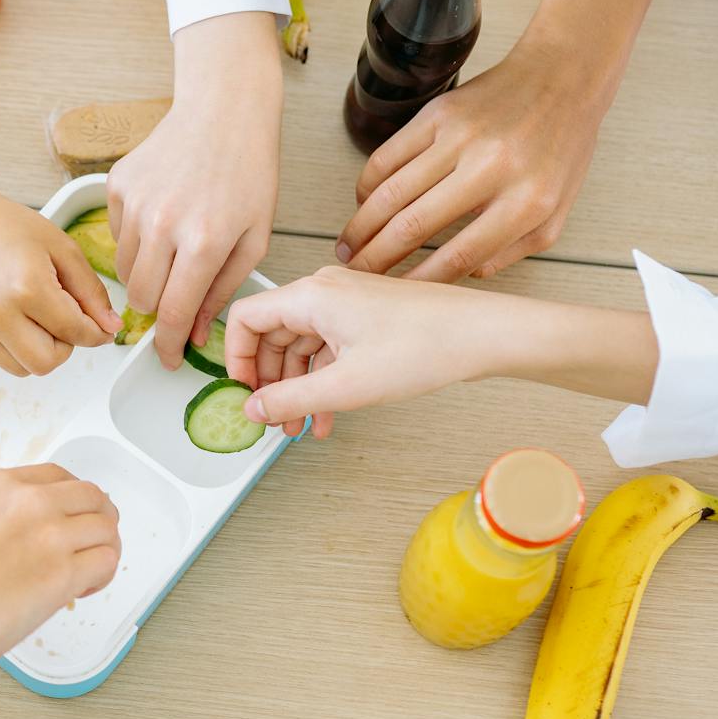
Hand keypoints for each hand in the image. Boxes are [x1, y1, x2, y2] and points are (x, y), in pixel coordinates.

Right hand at [0, 194, 120, 376]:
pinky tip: (11, 316)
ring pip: (22, 369)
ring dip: (37, 351)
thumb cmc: (7, 228)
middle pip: (47, 363)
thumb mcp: (61, 248)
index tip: (99, 329)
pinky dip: (13, 348)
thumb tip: (111, 327)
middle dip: (64, 347)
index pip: (75, 333)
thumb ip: (91, 291)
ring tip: (34, 316)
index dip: (96, 333)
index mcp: (27, 287)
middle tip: (61, 320)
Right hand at [0, 465, 122, 718]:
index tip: (73, 519)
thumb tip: (37, 541)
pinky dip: (102, 578)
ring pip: (107, 528)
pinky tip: (79, 592)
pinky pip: (108, 562)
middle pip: (92, 496)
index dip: (74, 501)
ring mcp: (48, 534)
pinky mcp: (62, 573)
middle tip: (90, 547)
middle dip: (98, 522)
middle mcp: (27, 501)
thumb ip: (4, 522)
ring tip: (83, 577)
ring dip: (103, 552)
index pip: (59, 476)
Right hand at [108, 11, 280, 368]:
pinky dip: (135, 240)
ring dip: (146, 274)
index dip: (167, 345)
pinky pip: (116, 235)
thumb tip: (193, 332)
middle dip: (157, 309)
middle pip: (141, 297)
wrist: (223, 110)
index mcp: (204, 241)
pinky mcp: (117, 185)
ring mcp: (135, 203)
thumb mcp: (254, 238)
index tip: (165, 359)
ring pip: (124, 270)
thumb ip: (222, 289)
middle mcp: (163, 224)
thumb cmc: (249, 172)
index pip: (172, 313)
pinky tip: (162, 217)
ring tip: (174, 250)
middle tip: (175, 298)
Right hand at [225, 267, 515, 437]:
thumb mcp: (346, 385)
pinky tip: (328, 416)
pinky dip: (322, 381)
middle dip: (269, 382)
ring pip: (301, 346)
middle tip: (272, 418)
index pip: (245, 318)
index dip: (235, 358)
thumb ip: (290, 399)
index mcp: (310, 296)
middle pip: (272, 335)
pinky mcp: (366, 317)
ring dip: (297, 388)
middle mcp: (324, 292)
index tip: (242, 392)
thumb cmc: (425, 346)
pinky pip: (328, 349)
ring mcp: (347, 303)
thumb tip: (254, 409)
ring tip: (300, 426)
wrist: (481, 335)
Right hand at [336, 43, 606, 282]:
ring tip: (348, 247)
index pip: (459, 256)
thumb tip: (464, 275)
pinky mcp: (438, 112)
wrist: (562, 78)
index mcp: (526, 202)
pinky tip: (363, 203)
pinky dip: (367, 184)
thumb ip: (514, 251)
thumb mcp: (556, 213)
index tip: (395, 295)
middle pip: (414, 226)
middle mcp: (491, 168)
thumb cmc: (560, 148)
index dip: (419, 281)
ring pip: (392, 192)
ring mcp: (461, 137)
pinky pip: (388, 155)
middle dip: (375, 259)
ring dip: (362, 226)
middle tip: (356, 275)